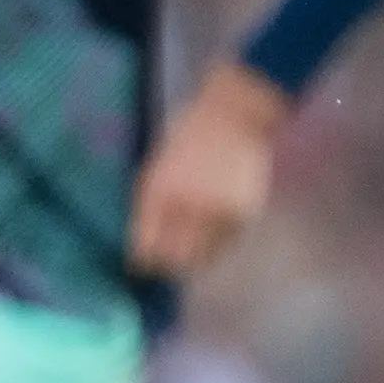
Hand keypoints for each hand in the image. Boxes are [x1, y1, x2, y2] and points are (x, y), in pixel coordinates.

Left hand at [128, 62, 288, 276]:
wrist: (234, 117)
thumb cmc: (187, 138)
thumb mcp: (156, 169)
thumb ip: (150, 208)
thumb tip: (144, 248)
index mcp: (158, 194)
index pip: (145, 248)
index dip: (141, 259)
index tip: (142, 261)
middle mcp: (187, 208)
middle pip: (174, 261)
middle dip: (166, 265)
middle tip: (165, 260)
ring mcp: (217, 213)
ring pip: (201, 260)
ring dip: (191, 260)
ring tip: (188, 248)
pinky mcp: (242, 215)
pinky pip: (223, 246)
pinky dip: (214, 247)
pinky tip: (209, 232)